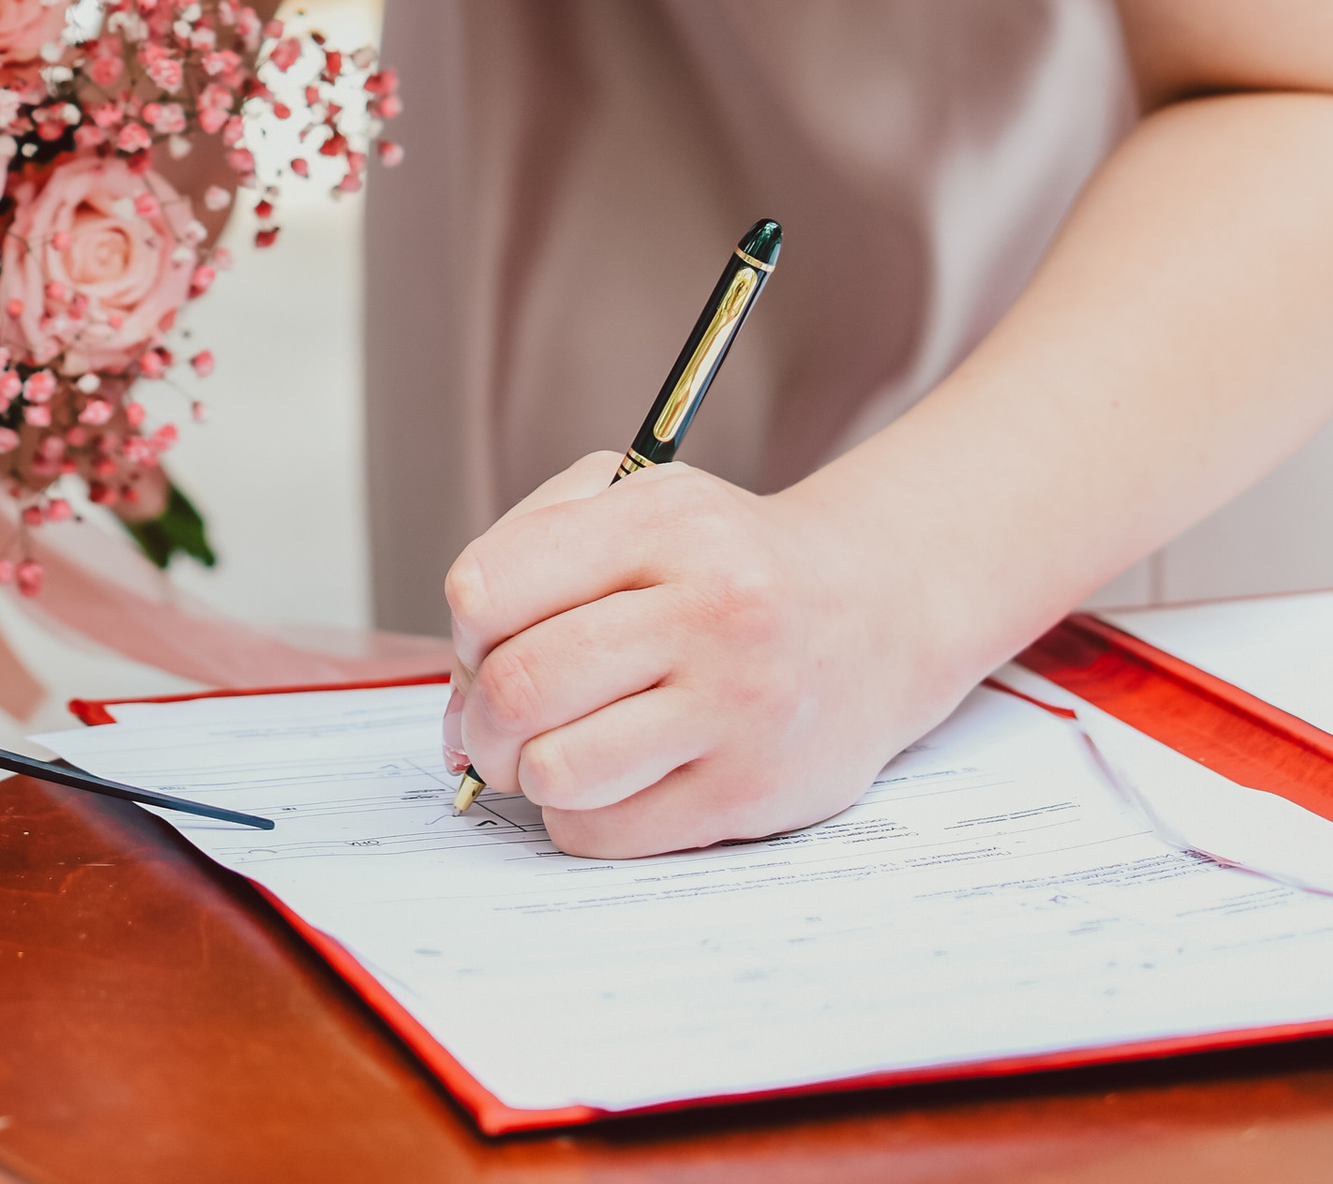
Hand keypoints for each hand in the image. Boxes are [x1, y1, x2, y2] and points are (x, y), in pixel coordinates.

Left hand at [442, 453, 959, 858]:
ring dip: (527, 774)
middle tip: (491, 725)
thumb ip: (531, 554)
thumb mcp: (637, 499)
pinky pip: (607, 832)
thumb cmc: (725, 559)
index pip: (490, 589)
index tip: (484, 646)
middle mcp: (707, 610)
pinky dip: (579, 817)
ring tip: (550, 752)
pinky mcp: (749, 791)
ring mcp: (734, 707)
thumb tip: (458, 689)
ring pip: (558, 771)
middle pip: (520, 687)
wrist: (874, 611)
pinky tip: (609, 778)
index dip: (466, 631)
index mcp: (662, 522)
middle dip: (478, 721)